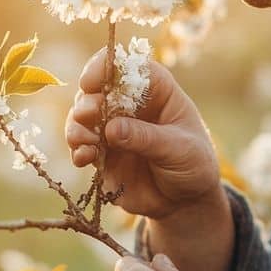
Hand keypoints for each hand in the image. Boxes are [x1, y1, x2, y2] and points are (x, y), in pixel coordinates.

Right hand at [65, 50, 220, 221]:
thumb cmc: (194, 166)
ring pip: (84, 116)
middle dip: (88, 100)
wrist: (186, 204)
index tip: (92, 80)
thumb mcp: (179, 150)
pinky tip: (83, 158)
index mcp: (158, 93)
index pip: (131, 67)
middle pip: (99, 89)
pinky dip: (77, 149)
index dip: (108, 66)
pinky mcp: (102, 154)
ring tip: (83, 140)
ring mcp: (114, 129)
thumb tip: (111, 128)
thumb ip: (147, 138)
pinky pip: (81, 146)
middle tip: (89, 114)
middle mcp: (132, 106)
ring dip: (77, 125)